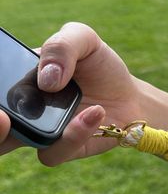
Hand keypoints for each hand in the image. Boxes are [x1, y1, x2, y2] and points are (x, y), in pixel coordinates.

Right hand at [0, 22, 141, 164]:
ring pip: (4, 145)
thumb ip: (61, 46)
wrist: (130, 94)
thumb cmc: (99, 66)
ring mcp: (38, 131)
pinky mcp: (63, 149)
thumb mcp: (83, 41)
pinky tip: (95, 111)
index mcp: (16, 77)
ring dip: (8, 134)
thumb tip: (46, 79)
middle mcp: (20, 107)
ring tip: (18, 115)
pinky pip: (53, 152)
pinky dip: (72, 134)